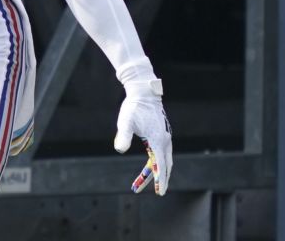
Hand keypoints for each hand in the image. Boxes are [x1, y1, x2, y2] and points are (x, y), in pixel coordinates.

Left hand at [114, 79, 173, 195]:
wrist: (144, 92)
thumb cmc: (134, 106)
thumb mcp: (126, 121)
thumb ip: (123, 135)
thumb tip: (119, 149)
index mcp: (158, 140)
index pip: (161, 165)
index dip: (161, 180)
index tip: (160, 192)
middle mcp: (165, 140)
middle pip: (164, 165)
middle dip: (158, 179)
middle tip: (152, 192)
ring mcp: (164, 137)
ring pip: (162, 160)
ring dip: (155, 172)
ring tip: (139, 183)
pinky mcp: (161, 134)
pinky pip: (160, 153)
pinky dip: (155, 162)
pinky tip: (148, 167)